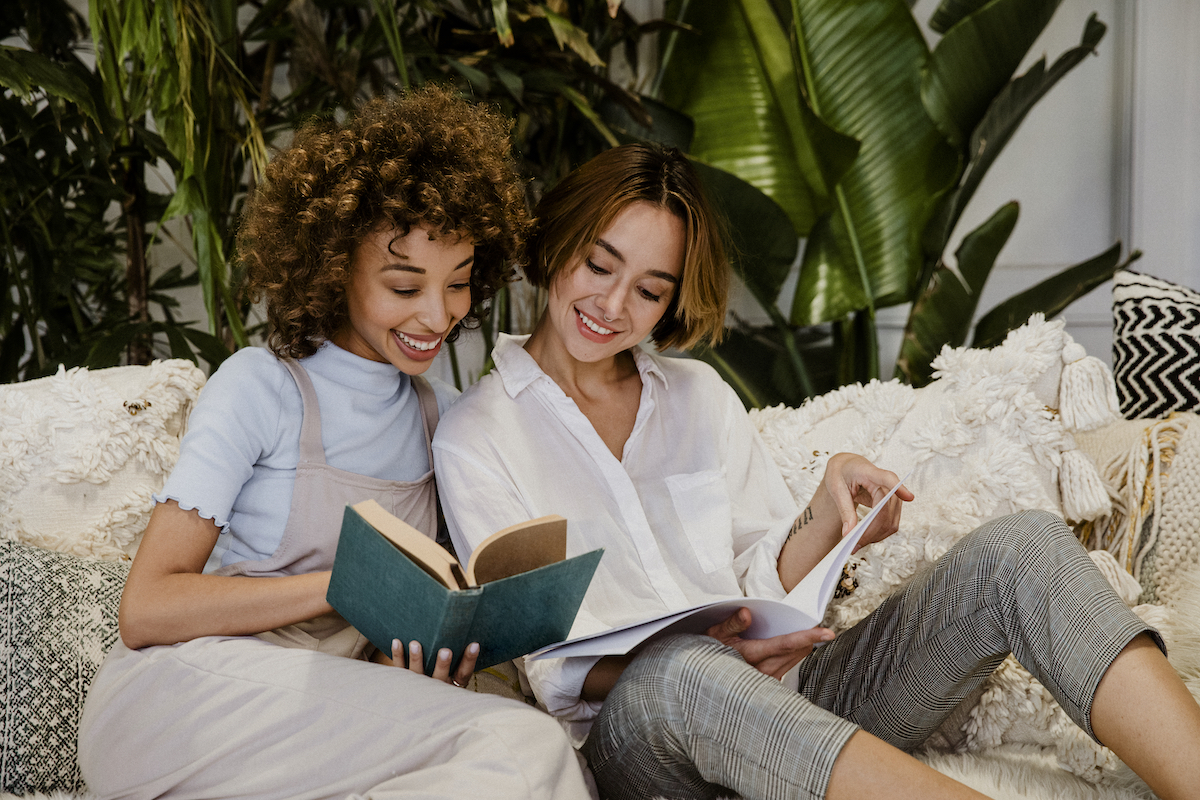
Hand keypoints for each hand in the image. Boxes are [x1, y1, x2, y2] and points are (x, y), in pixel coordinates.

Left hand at [387, 639, 478, 688]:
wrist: (413, 705)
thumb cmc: (439, 680)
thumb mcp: (453, 676)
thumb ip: (458, 661)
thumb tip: (471, 634)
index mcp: (452, 686)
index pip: (463, 674)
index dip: (469, 660)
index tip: (475, 644)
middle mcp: (435, 688)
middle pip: (440, 678)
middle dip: (442, 665)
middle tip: (445, 651)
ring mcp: (417, 687)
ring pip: (417, 674)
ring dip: (416, 659)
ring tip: (415, 644)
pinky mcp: (401, 683)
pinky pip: (399, 669)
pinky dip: (398, 655)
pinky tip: (397, 641)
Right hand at [705, 607, 833, 679]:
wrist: (702, 677)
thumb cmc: (708, 652)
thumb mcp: (713, 635)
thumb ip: (731, 624)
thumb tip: (746, 613)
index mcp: (749, 656)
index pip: (784, 644)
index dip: (807, 637)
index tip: (828, 633)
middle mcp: (760, 672)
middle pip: (794, 652)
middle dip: (808, 639)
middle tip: (818, 626)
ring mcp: (765, 680)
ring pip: (793, 659)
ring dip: (802, 646)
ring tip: (808, 634)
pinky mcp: (767, 685)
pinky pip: (787, 666)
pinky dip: (793, 654)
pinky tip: (793, 647)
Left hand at [821, 453, 913, 551]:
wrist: (848, 468)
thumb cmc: (841, 474)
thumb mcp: (836, 489)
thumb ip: (845, 511)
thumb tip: (848, 534)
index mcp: (870, 472)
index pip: (889, 479)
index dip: (900, 489)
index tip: (910, 497)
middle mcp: (887, 484)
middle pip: (885, 513)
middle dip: (870, 532)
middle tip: (852, 546)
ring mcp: (894, 496)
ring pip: (890, 523)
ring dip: (874, 537)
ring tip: (855, 544)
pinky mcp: (894, 506)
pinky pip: (890, 526)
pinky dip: (878, 535)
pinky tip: (864, 538)